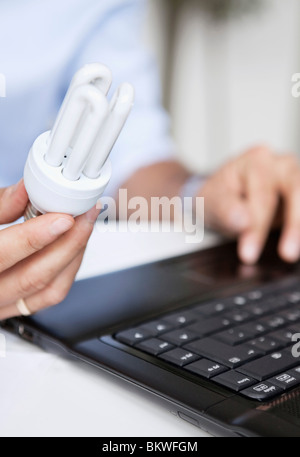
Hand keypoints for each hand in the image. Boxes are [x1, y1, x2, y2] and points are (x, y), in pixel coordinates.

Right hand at [0, 180, 99, 319]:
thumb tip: (27, 189)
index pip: (1, 254)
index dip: (36, 236)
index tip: (63, 217)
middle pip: (34, 277)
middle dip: (68, 244)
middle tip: (85, 215)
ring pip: (47, 291)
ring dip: (73, 257)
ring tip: (84, 227)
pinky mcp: (12, 309)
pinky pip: (47, 296)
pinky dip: (66, 271)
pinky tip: (73, 248)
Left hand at [198, 146, 299, 264]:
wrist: (222, 198)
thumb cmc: (218, 198)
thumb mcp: (211, 203)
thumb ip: (225, 210)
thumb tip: (243, 221)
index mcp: (255, 162)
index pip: (262, 195)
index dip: (257, 227)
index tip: (248, 254)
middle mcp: (280, 165)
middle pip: (295, 189)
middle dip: (293, 224)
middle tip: (286, 254)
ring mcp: (295, 177)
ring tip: (292, 252)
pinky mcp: (299, 194)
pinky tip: (299, 244)